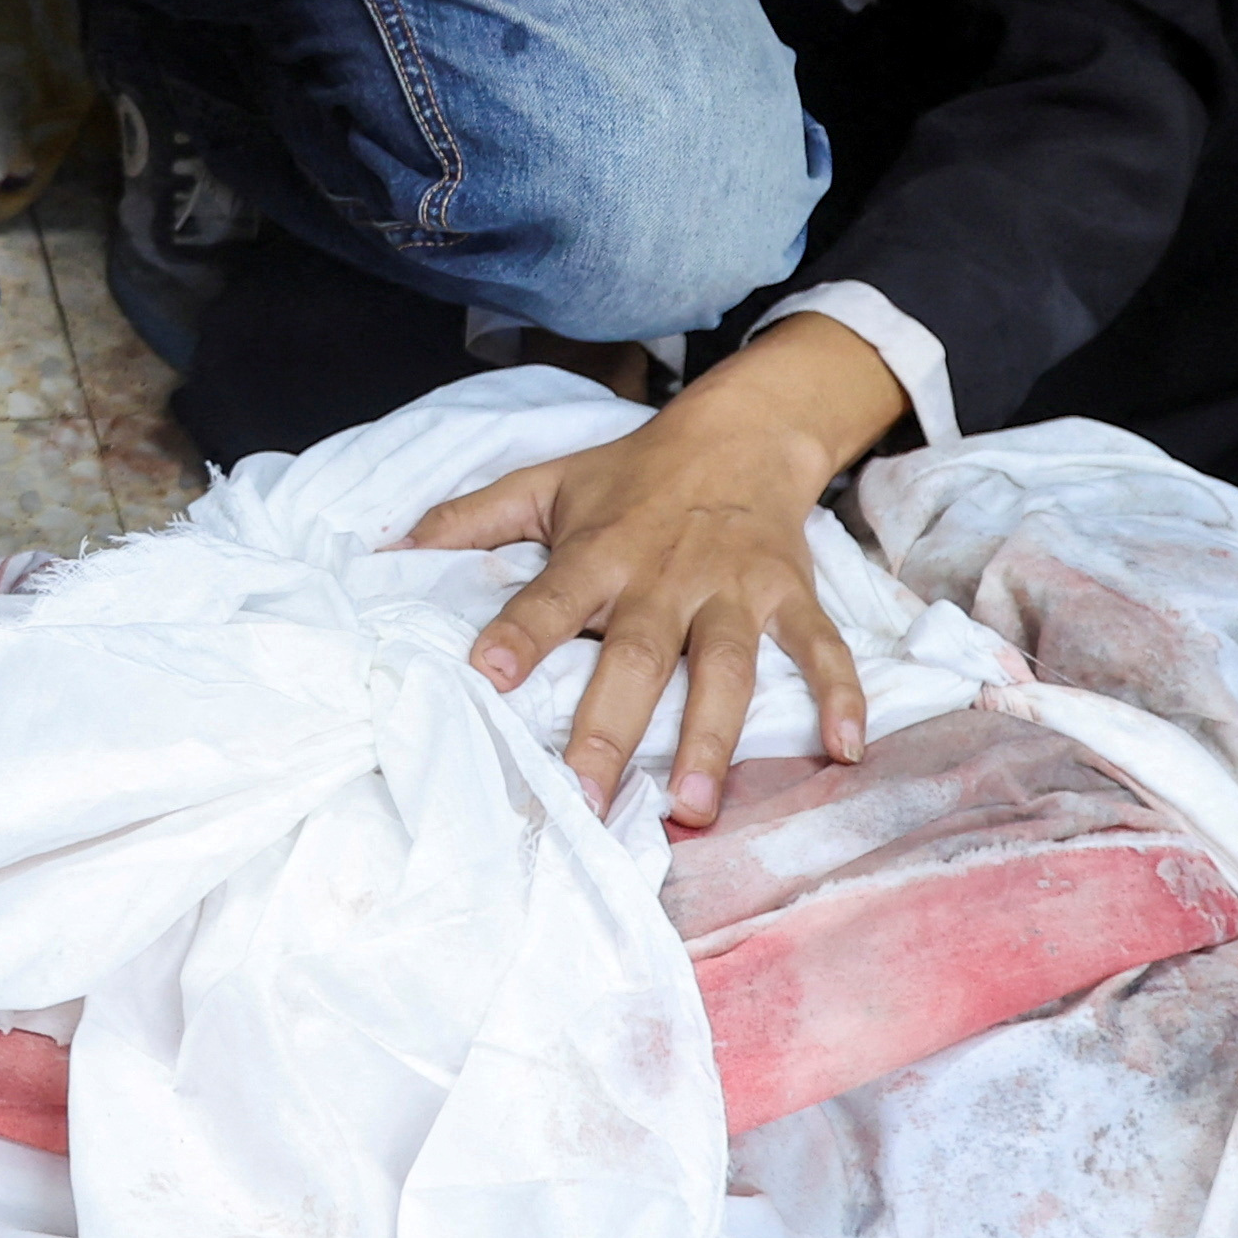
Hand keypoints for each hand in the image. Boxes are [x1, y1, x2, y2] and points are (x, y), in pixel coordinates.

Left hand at [400, 320, 905, 827]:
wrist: (742, 430)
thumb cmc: (632, 474)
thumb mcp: (547, 484)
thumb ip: (472, 520)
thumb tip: (392, 549)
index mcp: (601, 551)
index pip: (552, 596)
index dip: (523, 632)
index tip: (491, 676)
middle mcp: (666, 576)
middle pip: (636, 656)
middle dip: (609, 727)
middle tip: (585, 798)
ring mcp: (733, 590)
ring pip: (725, 668)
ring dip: (710, 738)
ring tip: (691, 806)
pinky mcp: (789, 596)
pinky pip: (821, 649)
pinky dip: (840, 696)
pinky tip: (845, 753)